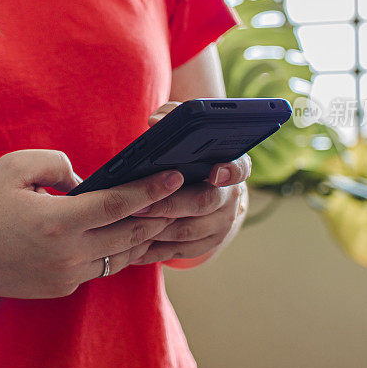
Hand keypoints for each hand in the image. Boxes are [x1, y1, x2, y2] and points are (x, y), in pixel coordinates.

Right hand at [0, 149, 184, 298]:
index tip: (174, 176)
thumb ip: (57, 164)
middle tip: (182, 195)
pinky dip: (118, 251)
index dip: (150, 189)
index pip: (118, 204)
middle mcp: (68, 255)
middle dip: (160, 213)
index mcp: (58, 222)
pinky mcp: (61, 288)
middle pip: (130, 233)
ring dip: (144, 235)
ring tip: (163, 214)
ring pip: (121, 255)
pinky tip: (129, 235)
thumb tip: (87, 180)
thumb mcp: (14, 167)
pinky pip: (101, 268)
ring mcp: (66, 276)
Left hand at [131, 101, 250, 267]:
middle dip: (169, 204)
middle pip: (203, 203)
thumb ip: (173, 116)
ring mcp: (222, 223)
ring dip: (157, 230)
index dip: (229, 170)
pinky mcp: (208, 243)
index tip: (215, 171)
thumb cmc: (189, 153)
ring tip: (128, 225)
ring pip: (189, 231)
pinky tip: (133, 248)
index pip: (238, 167)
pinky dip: (157, 250)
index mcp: (232, 165)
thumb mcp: (186, 131)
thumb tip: (156, 120)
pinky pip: (182, 251)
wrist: (203, 184)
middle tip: (138, 206)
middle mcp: (231, 197)